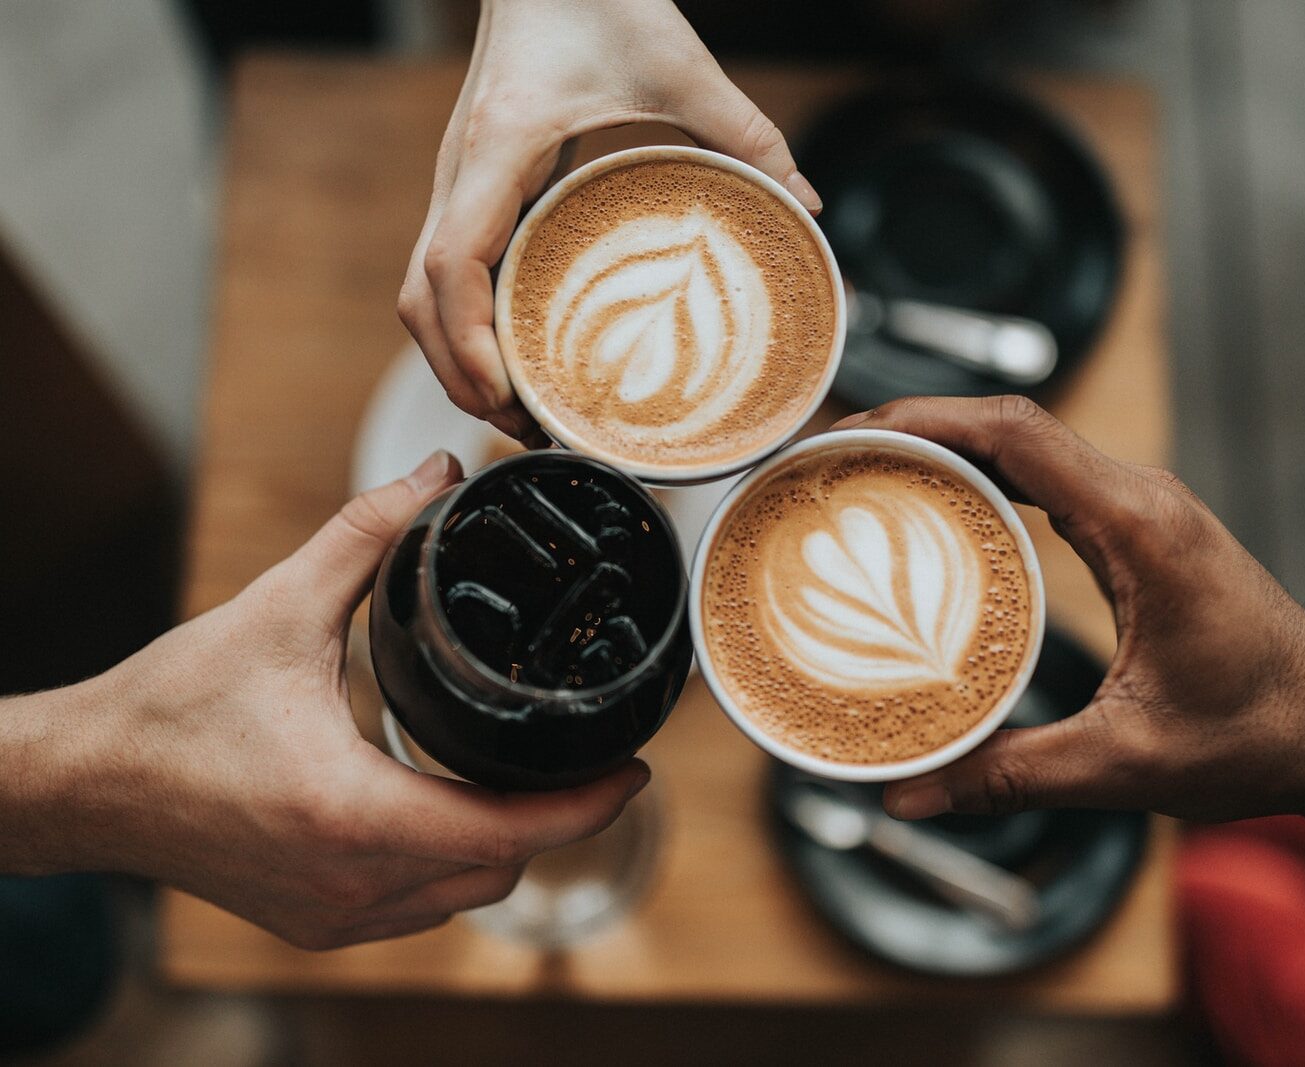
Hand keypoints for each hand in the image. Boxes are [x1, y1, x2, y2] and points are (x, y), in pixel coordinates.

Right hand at [0, 452, 648, 948]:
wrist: (85, 783)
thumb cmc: (170, 707)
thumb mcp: (278, 608)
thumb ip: (366, 536)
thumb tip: (434, 476)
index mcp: (353, 812)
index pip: (511, 831)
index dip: (588, 805)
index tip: (635, 768)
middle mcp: (351, 882)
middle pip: (500, 868)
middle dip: (556, 819)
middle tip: (585, 757)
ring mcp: (332, 915)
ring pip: (462, 896)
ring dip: (504, 844)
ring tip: (526, 777)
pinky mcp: (313, 922)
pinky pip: (418, 908)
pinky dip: (450, 865)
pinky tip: (449, 810)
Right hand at [397, 0, 820, 442]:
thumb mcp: (678, 62)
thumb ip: (746, 132)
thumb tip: (805, 205)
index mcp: (498, 149)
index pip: (449, 265)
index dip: (467, 343)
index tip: (507, 396)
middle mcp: (459, 173)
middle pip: (419, 301)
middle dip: (461, 376)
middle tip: (526, 430)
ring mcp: (456, 183)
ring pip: (420, 293)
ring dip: (456, 358)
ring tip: (519, 411)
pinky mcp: (472, 189)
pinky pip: (447, 273)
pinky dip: (466, 326)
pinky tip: (516, 356)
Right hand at [831, 397, 1304, 823]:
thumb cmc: (1260, 734)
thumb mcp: (1125, 762)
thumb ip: (1010, 774)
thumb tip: (910, 794)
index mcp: (1139, 527)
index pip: (1017, 432)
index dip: (924, 419)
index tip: (852, 433)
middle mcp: (1140, 499)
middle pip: (1008, 424)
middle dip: (914, 427)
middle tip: (833, 459)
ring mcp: (1140, 509)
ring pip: (1026, 444)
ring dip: (946, 448)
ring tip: (865, 476)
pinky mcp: (1136, 531)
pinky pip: (1046, 479)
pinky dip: (983, 479)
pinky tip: (934, 513)